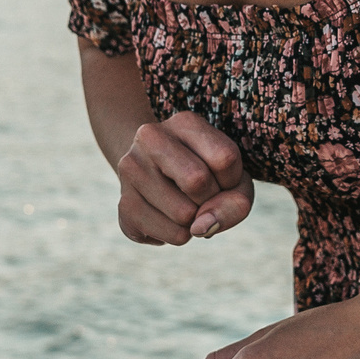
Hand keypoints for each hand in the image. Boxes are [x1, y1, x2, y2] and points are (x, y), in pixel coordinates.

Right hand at [115, 112, 252, 244]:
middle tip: (203, 196)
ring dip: (197, 221)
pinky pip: (171, 235)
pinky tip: (171, 219)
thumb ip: (236, 203)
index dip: (233, 179)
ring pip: (183, 214)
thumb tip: (200, 228)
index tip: (222, 177)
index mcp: (184, 122)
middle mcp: (150, 138)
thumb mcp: (235, 180)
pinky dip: (183, 235)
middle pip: (197, 181)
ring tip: (187, 206)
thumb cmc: (208, 174)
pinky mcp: (123, 204)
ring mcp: (131, 169)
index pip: (225, 158)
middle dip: (211, 200)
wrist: (159, 176)